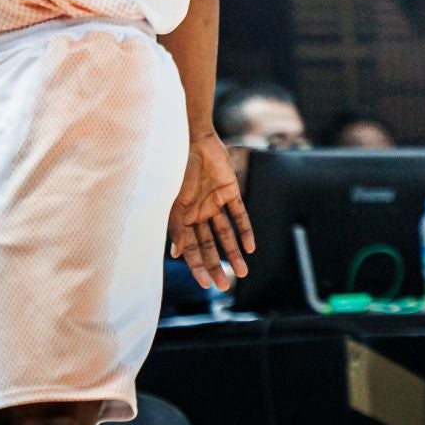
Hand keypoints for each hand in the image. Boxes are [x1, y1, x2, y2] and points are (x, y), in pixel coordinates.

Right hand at [169, 129, 255, 289]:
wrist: (192, 138)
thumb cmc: (176, 167)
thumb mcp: (173, 199)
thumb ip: (175, 225)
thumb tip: (176, 253)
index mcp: (178, 217)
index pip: (189, 249)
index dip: (196, 266)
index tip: (205, 284)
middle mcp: (196, 213)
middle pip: (207, 245)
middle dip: (215, 265)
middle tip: (224, 286)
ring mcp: (213, 203)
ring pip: (225, 234)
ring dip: (233, 252)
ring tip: (242, 272)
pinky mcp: (230, 191)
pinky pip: (239, 214)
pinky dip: (245, 230)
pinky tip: (250, 248)